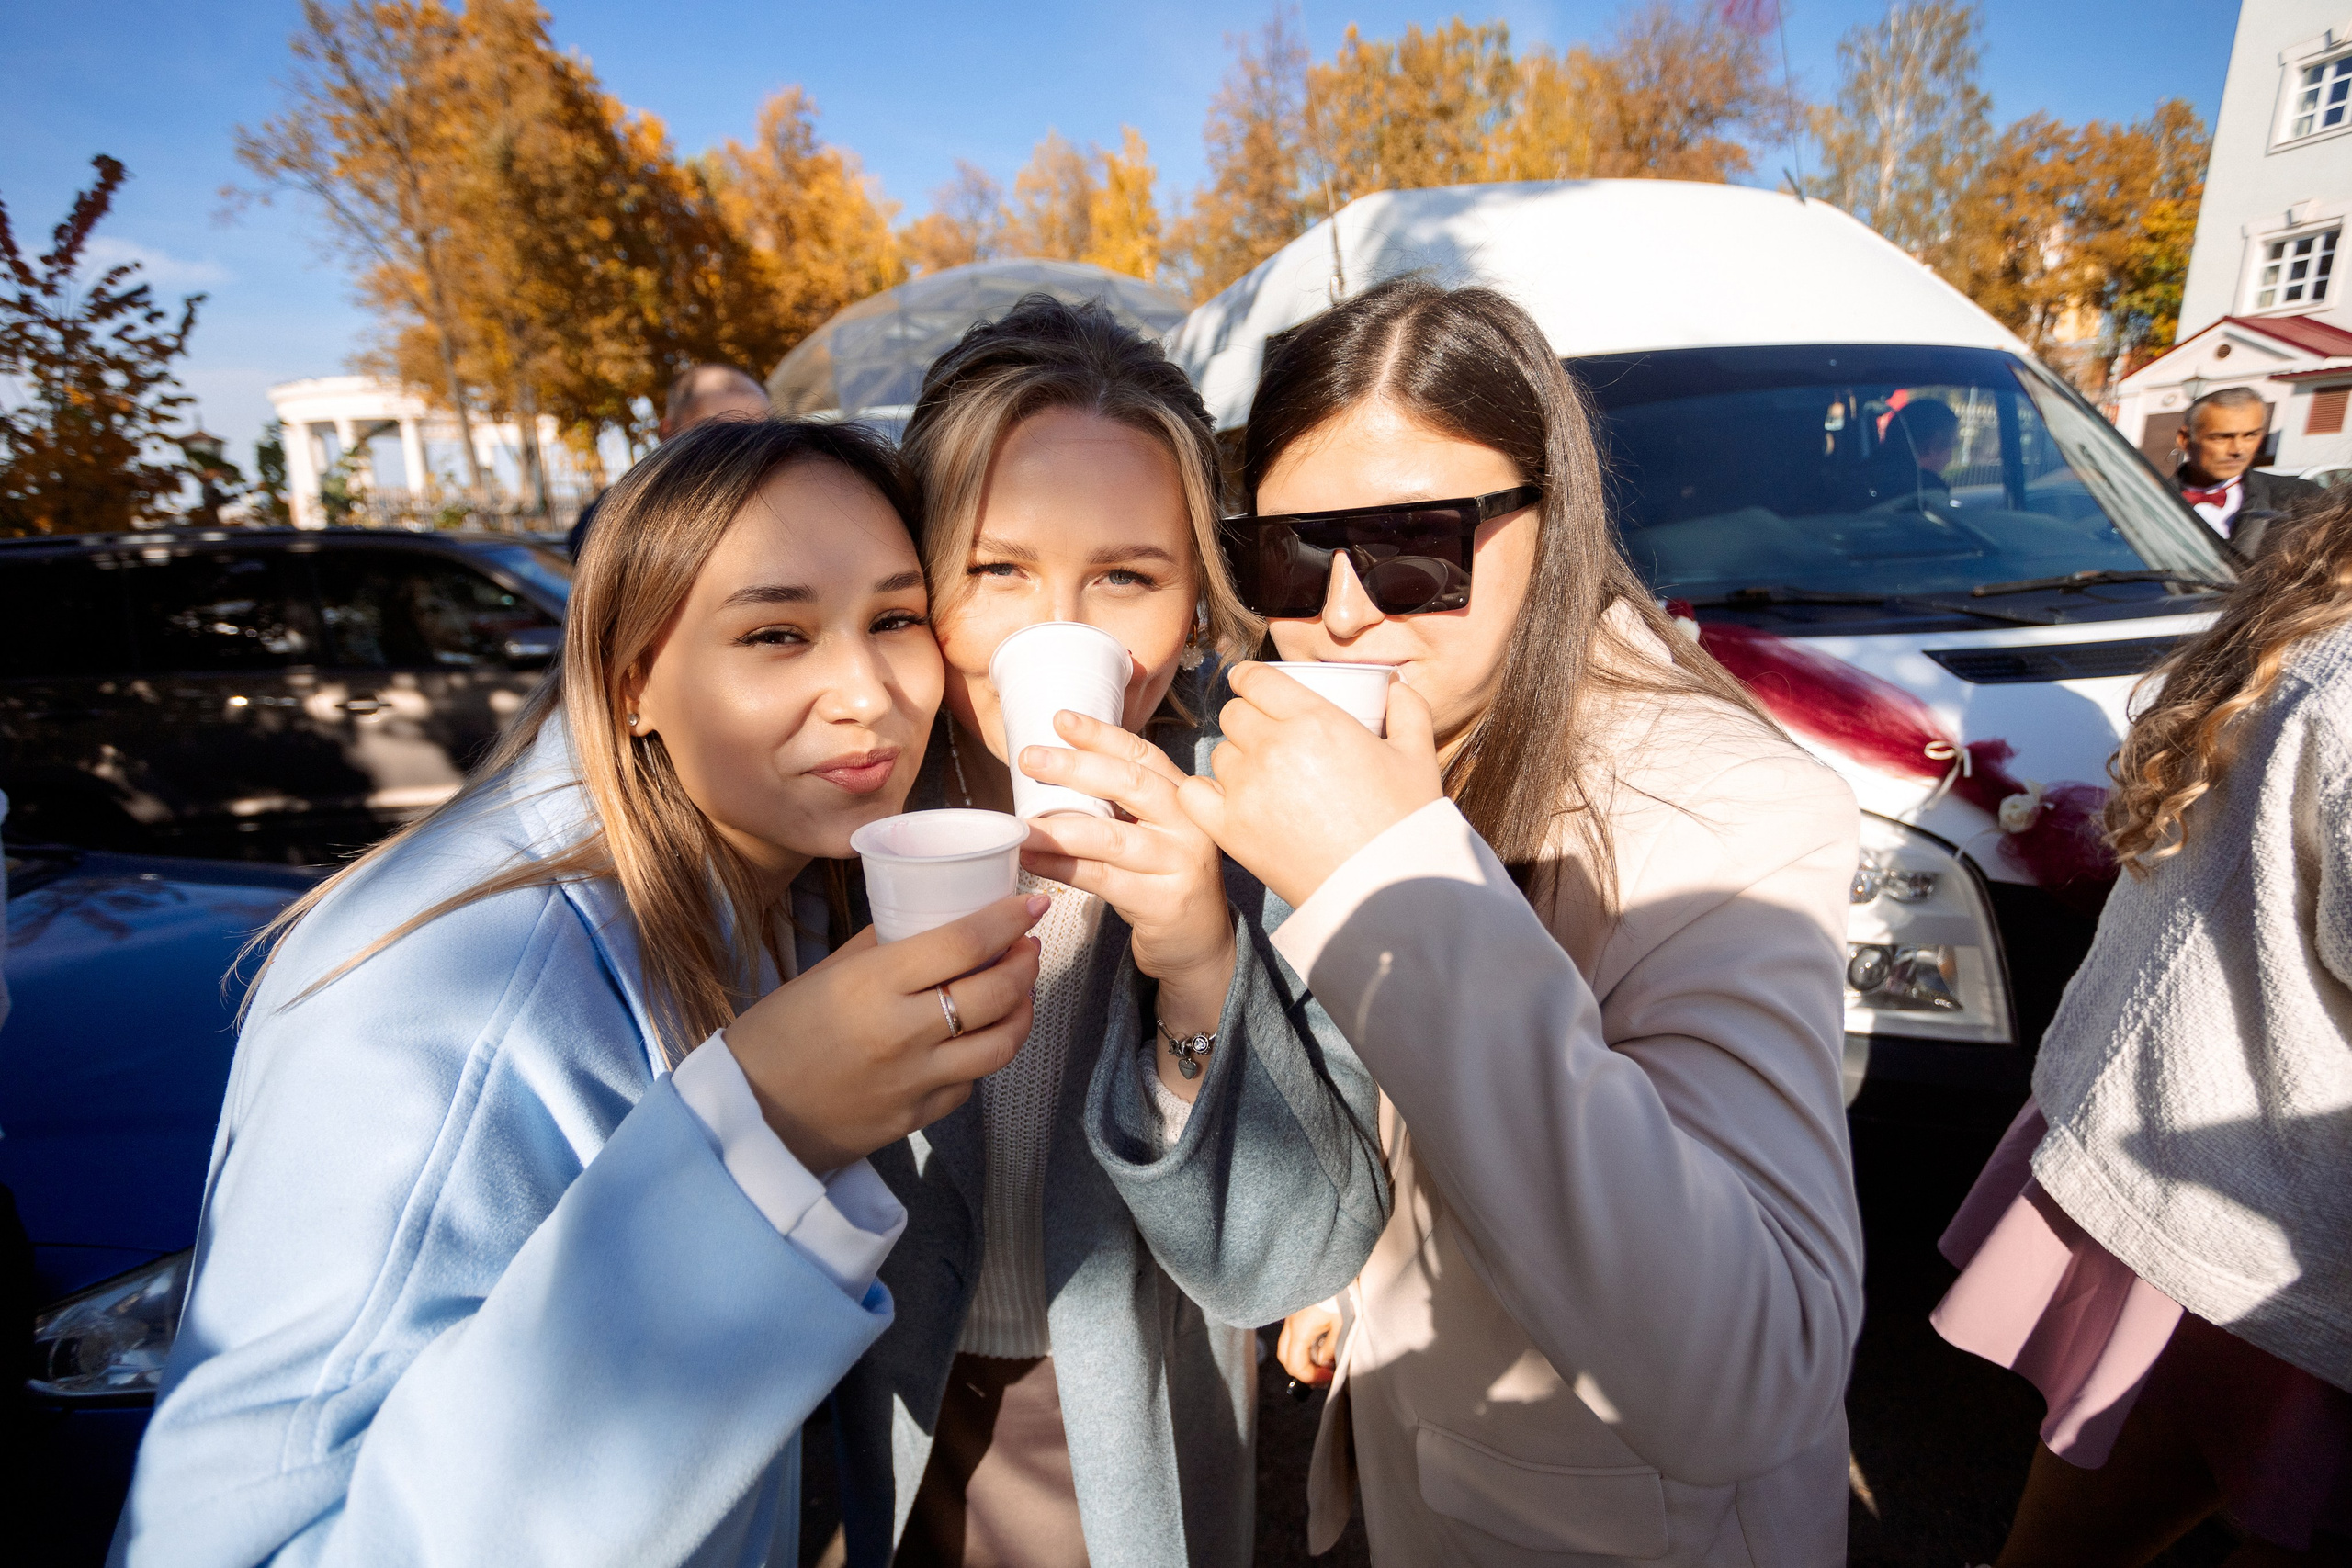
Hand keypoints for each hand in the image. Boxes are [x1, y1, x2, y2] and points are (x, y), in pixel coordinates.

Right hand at [722, 892, 1047, 1172]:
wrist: (749, 1117)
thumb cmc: (779, 1035)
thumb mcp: (825, 974)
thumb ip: (880, 945)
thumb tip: (931, 915)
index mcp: (872, 984)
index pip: (964, 943)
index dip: (1008, 920)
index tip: (1032, 904)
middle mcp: (901, 1032)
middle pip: (995, 992)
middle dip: (1025, 963)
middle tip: (1028, 946)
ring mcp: (914, 1080)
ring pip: (1000, 1044)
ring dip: (1021, 1012)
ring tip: (1019, 991)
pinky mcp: (917, 1116)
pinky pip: (970, 1083)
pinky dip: (981, 1055)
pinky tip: (976, 1037)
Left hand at [1017, 709, 1237, 1070]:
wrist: (1199, 945)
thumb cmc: (1163, 880)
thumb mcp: (1153, 832)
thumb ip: (1121, 803)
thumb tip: (1055, 767)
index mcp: (1186, 797)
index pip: (1143, 755)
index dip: (1102, 735)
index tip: (1060, 719)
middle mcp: (1190, 824)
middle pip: (1130, 785)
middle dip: (1075, 768)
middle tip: (1029, 758)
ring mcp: (1182, 863)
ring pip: (1112, 836)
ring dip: (1059, 829)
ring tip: (1020, 824)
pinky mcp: (1165, 902)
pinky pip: (1104, 879)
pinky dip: (1063, 868)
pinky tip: (1033, 861)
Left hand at [1177, 664, 1444, 909]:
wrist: (1385, 890)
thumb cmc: (1404, 823)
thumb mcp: (1418, 756)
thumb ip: (1409, 709)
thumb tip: (1395, 685)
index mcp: (1315, 719)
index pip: (1255, 679)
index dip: (1250, 679)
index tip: (1252, 687)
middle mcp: (1273, 747)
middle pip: (1233, 714)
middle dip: (1247, 719)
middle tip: (1266, 738)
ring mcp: (1247, 789)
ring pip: (1219, 753)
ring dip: (1235, 759)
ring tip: (1260, 777)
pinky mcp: (1230, 829)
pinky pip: (1193, 794)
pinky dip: (1206, 793)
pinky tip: (1228, 799)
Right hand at [1277, 1298, 1343, 1386]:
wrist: (1334, 1266)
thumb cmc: (1339, 1293)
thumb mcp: (1341, 1325)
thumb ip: (1331, 1348)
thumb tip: (1324, 1364)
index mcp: (1300, 1330)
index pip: (1295, 1366)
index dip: (1311, 1377)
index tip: (1328, 1377)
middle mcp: (1289, 1324)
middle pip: (1286, 1358)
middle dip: (1302, 1371)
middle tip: (1322, 1374)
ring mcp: (1290, 1316)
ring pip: (1287, 1345)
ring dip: (1302, 1357)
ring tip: (1323, 1358)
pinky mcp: (1295, 1309)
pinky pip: (1292, 1333)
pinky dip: (1302, 1343)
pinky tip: (1319, 1341)